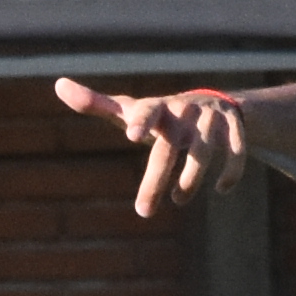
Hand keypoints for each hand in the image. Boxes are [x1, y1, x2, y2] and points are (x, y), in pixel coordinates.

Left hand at [54, 77, 251, 220]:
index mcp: (156, 107)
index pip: (145, 111)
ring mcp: (211, 120)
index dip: (140, 121)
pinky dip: (231, 172)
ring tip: (177, 199)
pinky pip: (237, 152)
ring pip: (203, 154)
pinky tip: (220, 189)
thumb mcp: (130, 108)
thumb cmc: (159, 114)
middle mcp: (183, 112)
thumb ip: (96, 103)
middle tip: (143, 212)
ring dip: (190, 181)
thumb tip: (58, 84)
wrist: (214, 103)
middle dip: (156, 180)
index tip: (132, 136)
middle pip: (168, 148)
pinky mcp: (235, 128)